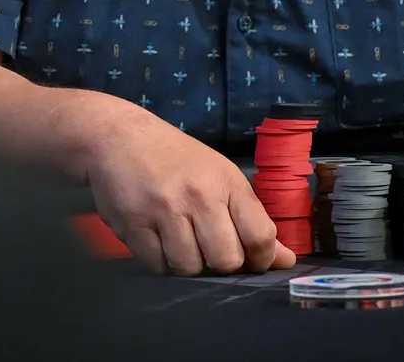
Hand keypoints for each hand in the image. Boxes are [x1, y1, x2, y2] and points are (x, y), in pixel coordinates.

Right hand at [85, 111, 296, 275]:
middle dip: (221, 266)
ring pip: (189, 267)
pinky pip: (156, 266)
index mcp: (225, 181)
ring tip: (180, 242)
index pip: (260, 235)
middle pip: (226, 259)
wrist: (118, 136)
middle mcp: (198, 194)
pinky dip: (159, 262)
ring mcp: (163, 209)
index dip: (261, 259)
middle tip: (210, 252)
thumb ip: (252, 218)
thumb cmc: (175, 158)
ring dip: (187, 264)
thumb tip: (285, 260)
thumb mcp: (219, 176)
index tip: (252, 261)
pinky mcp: (132, 223)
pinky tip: (157, 240)